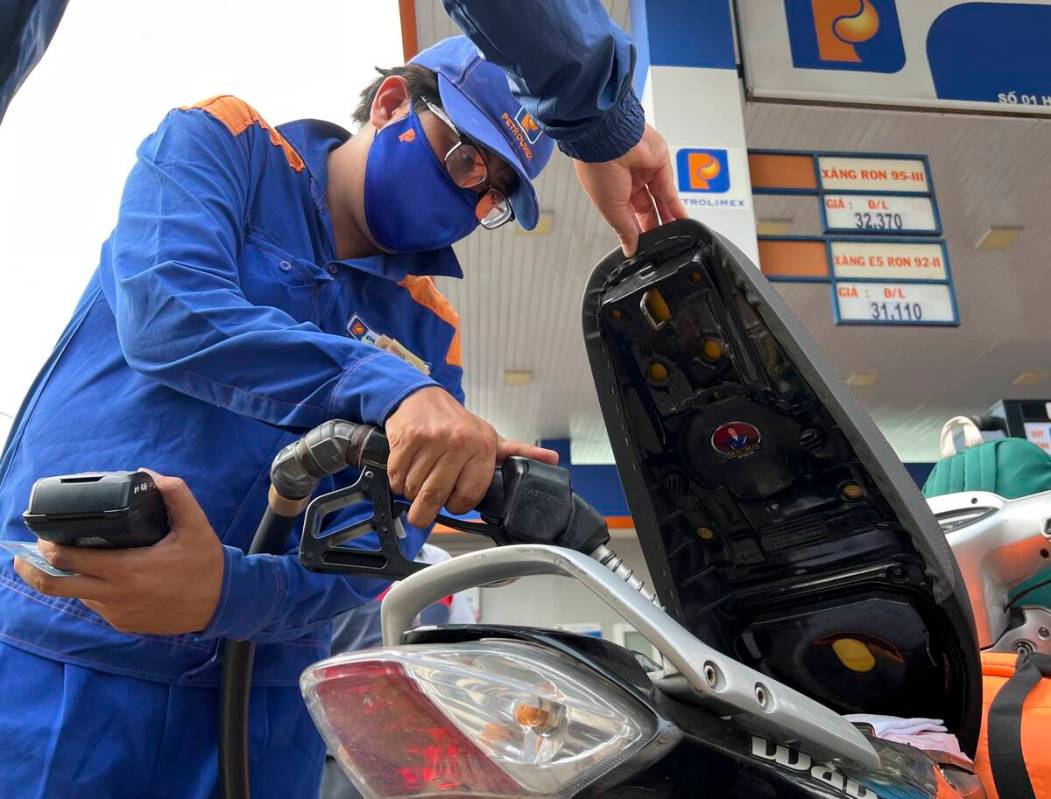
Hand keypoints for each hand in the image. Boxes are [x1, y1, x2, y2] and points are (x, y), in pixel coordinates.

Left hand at [14, 472, 223, 635]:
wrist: (223, 604)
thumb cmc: (207, 564)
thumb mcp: (196, 525)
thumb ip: (175, 495)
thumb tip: (150, 474)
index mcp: (127, 569)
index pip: (67, 560)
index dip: (47, 546)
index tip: (45, 533)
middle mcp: (115, 595)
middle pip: (54, 586)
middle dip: (32, 568)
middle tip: (28, 552)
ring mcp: (117, 613)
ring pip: (77, 595)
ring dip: (71, 577)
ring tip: (74, 559)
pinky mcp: (123, 623)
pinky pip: (98, 605)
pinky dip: (95, 590)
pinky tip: (108, 576)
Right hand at [385, 386, 558, 526]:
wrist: (422, 397)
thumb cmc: (457, 424)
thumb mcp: (491, 438)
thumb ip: (518, 453)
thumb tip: (551, 459)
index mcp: (483, 446)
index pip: (468, 496)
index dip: (457, 505)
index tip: (453, 501)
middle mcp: (459, 442)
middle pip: (436, 496)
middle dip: (425, 511)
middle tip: (423, 510)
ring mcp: (431, 440)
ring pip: (414, 488)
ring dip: (411, 493)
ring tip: (419, 479)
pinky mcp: (407, 439)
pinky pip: (397, 476)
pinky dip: (397, 481)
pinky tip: (407, 469)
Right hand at [572, 124, 687, 256]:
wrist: (608, 139)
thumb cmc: (598, 167)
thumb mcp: (610, 208)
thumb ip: (624, 230)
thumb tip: (629, 249)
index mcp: (610, 189)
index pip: (626, 215)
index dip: (634, 232)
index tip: (640, 247)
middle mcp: (627, 179)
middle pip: (644, 209)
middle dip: (652, 227)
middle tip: (658, 244)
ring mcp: (644, 171)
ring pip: (659, 200)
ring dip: (667, 219)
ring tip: (673, 237)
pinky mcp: (660, 165)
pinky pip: (671, 190)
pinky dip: (677, 206)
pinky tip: (682, 221)